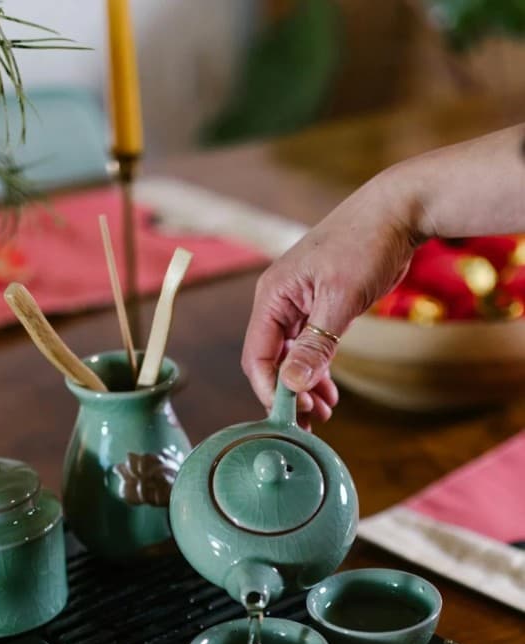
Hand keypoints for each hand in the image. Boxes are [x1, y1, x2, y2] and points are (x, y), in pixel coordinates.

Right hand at [242, 169, 420, 424]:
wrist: (398, 210)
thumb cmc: (366, 244)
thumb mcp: (341, 298)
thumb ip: (316, 343)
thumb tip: (292, 384)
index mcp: (272, 296)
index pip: (258, 355)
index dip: (271, 388)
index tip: (293, 414)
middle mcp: (278, 302)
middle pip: (270, 360)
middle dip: (288, 393)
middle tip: (311, 422)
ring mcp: (297, 305)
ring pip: (290, 357)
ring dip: (304, 386)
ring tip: (325, 413)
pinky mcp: (318, 306)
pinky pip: (308, 347)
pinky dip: (317, 370)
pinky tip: (330, 391)